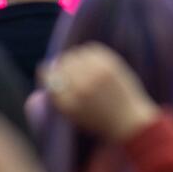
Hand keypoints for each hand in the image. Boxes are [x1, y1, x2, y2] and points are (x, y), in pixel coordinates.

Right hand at [43, 43, 159, 142]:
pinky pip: (90, 49)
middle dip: (63, 66)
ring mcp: (95, 75)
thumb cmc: (98, 121)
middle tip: (71, 73)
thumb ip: (56, 95)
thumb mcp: (71, 115)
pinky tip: (95, 65)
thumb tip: (43, 67)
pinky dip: (89, 54)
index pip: (47, 75)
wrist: (130, 122)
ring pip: (74, 54)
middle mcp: (79, 88)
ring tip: (84, 69)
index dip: (47, 72)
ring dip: (76, 59)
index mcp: (67, 104)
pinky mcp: (108, 65)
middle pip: (60, 63)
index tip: (50, 72)